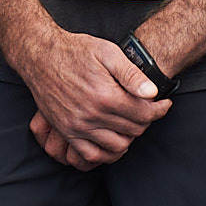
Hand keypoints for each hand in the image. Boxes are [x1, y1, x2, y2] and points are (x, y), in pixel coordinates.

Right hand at [20, 32, 168, 170]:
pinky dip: (107, 153)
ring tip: (132, 122)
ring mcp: (77, 126)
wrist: (40, 56)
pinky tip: (114, 141)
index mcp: (105, 95)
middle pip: (133, 130)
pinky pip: (91, 155)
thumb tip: (152, 92)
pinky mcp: (67, 132)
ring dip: (129, 136)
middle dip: (146, 120)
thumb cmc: (75, 50)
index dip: (160, 110)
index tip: (164, 103)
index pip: (144, 114)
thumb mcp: (107, 52)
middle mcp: (91, 115)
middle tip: (148, 109)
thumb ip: (131, 74)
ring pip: (116, 146)